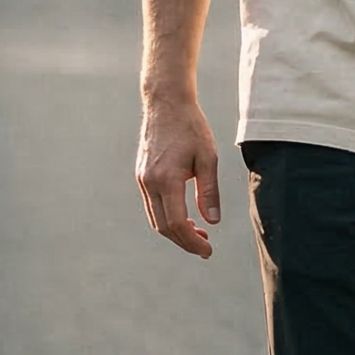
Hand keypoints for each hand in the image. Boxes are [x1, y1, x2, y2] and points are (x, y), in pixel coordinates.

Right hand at [137, 91, 221, 257]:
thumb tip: (212, 222)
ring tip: (198, 234)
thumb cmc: (191, 127)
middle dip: (184, 241)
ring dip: (175, 231)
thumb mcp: (208, 158)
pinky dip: (167, 217)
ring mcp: (142, 179)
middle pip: (163, 226)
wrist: (166, 103)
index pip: (176, 224)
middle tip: (205, 247)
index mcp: (166, 180)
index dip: (191, 242)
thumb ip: (209, 191)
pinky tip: (185, 217)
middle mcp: (150, 182)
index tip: (207, 251)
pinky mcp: (142, 175)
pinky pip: (152, 205)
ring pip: (155, 218)